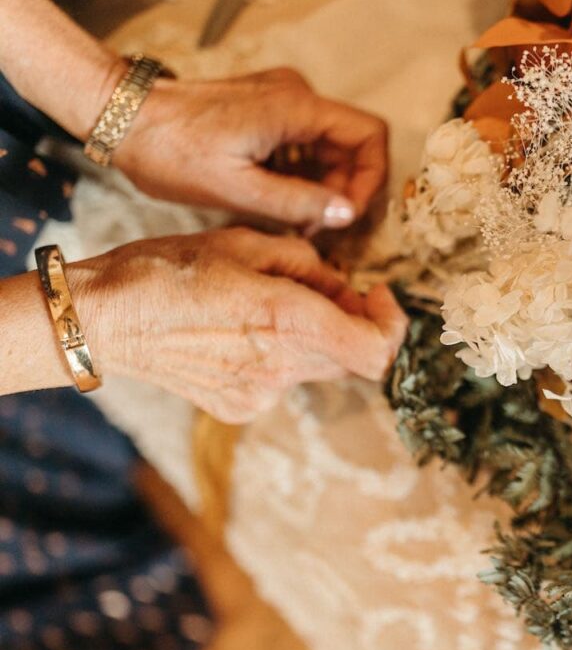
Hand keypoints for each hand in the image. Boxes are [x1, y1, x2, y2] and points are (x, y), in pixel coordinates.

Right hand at [67, 228, 406, 423]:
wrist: (102, 320)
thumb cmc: (168, 269)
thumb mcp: (245, 241)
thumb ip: (309, 264)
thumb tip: (342, 286)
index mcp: (287, 319)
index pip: (377, 350)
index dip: (391, 323)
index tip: (376, 292)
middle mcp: (281, 366)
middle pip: (349, 354)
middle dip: (347, 318)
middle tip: (315, 285)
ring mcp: (261, 394)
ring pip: (317, 366)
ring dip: (313, 336)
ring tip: (266, 304)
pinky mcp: (240, 408)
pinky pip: (282, 380)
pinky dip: (278, 354)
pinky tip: (238, 332)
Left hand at [114, 67, 387, 229]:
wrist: (122, 118)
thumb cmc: (170, 150)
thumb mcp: (237, 189)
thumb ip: (299, 202)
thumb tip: (347, 213)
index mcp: (295, 107)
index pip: (369, 134)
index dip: (371, 178)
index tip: (348, 214)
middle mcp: (295, 95)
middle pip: (352, 143)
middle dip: (345, 189)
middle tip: (320, 228)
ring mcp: (280, 100)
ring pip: (330, 147)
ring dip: (324, 186)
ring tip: (299, 222)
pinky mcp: (265, 110)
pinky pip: (304, 144)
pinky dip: (303, 175)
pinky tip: (282, 203)